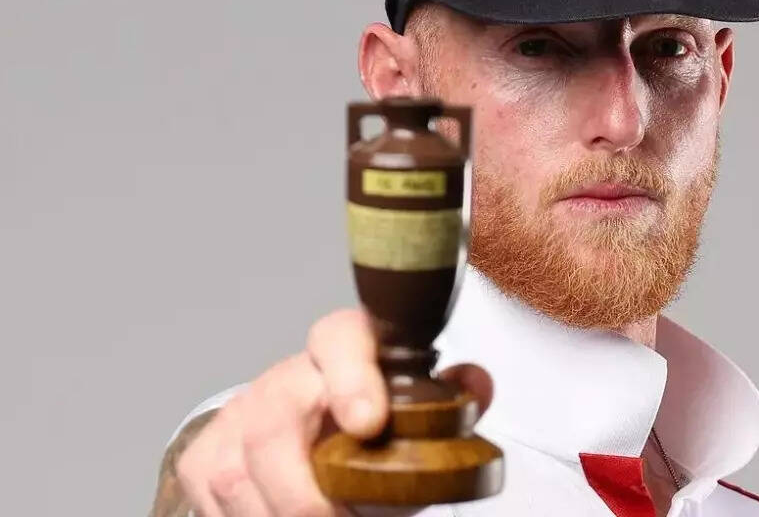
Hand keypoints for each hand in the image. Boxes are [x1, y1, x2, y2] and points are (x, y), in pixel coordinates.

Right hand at [175, 308, 491, 516]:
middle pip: (273, 425)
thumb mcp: (415, 414)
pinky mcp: (202, 459)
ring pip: (239, 477)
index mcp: (342, 351)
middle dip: (305, 491)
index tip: (369, 422)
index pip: (339, 340)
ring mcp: (237, 419)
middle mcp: (284, 379)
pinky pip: (217, 503)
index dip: (351, 376)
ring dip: (284, 513)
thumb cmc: (370, 422)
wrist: (305, 430)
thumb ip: (447, 402)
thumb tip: (474, 385)